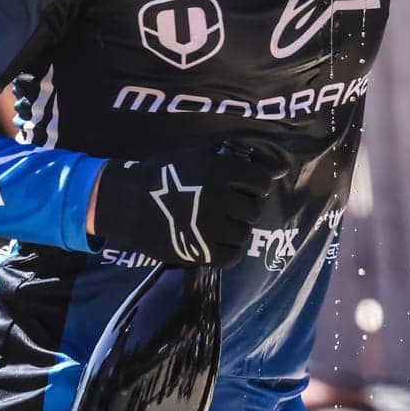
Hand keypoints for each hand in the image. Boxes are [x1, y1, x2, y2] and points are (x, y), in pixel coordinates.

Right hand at [92, 139, 291, 267]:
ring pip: (244, 233)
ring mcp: (210, 227)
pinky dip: (228, 250)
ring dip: (235, 229)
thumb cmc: (165, 173)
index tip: (240, 187)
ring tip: (218, 223)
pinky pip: (232, 256)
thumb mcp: (198, 154)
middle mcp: (219, 198)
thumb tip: (280, 169)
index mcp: (219, 171)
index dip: (253, 185)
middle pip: (254, 209)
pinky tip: (215, 241)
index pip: (261, 182)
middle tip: (226, 206)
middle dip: (243, 207)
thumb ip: (236, 157)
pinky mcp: (200, 251)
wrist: (129, 203)